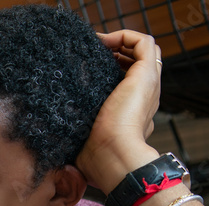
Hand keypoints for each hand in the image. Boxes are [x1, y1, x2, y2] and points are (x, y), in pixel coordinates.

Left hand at [76, 30, 162, 193]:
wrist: (114, 158)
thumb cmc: (98, 160)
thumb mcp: (84, 146)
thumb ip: (76, 143)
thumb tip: (60, 166)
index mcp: (132, 111)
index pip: (129, 81)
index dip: (112, 70)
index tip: (88, 71)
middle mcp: (144, 96)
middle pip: (138, 62)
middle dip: (117, 53)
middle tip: (93, 55)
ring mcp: (148, 84)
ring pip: (145, 49)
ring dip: (121, 42)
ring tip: (98, 46)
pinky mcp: (146, 75)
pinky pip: (143, 42)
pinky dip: (124, 36)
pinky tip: (103, 43)